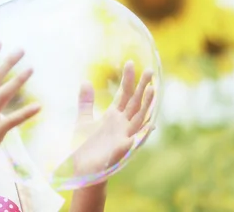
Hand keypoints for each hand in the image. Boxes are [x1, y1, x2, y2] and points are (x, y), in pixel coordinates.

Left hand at [69, 61, 154, 177]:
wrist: (81, 169)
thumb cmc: (84, 147)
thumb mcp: (83, 120)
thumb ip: (85, 102)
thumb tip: (86, 82)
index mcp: (113, 117)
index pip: (124, 95)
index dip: (128, 80)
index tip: (131, 63)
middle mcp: (122, 125)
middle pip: (135, 103)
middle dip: (142, 87)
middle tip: (148, 71)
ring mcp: (123, 136)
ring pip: (139, 118)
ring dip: (146, 105)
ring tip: (152, 90)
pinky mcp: (121, 150)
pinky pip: (135, 141)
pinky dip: (143, 134)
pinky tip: (152, 125)